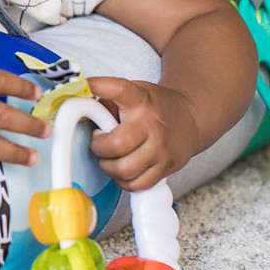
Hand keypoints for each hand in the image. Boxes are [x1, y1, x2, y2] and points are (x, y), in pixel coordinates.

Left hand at [87, 77, 200, 191]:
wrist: (192, 117)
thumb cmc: (155, 105)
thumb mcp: (135, 92)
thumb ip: (109, 100)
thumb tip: (78, 109)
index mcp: (140, 100)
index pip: (119, 89)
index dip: (99, 86)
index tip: (85, 84)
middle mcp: (152, 125)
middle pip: (115, 146)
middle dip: (99, 147)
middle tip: (100, 142)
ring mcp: (162, 149)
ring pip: (124, 170)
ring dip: (109, 167)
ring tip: (111, 157)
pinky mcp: (167, 168)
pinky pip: (136, 185)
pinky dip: (124, 181)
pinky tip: (124, 168)